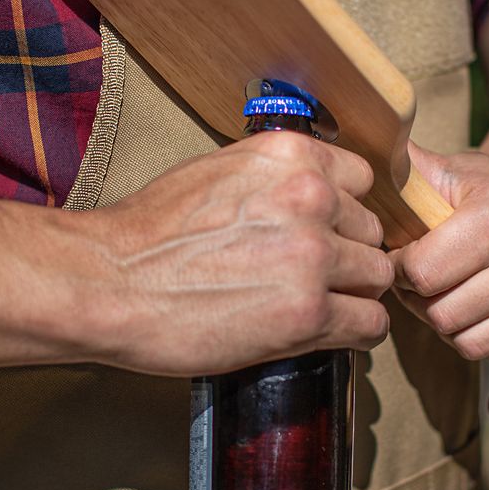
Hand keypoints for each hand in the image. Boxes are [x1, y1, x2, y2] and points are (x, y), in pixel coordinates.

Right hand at [78, 132, 393, 375]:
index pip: (363, 180)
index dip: (345, 213)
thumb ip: (276, 177)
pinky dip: (354, 332)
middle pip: (373, 233)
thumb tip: (314, 192)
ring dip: (354, 295)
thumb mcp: (219, 172)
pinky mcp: (309, 314)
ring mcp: (314, 256)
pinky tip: (322, 333)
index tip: (328, 234)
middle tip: (312, 278)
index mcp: (291, 156)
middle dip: (349, 256)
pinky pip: (372, 323)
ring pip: (379, 277)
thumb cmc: (150, 233)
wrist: (109, 284)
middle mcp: (311, 198)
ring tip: (314, 307)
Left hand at [390, 140, 488, 371]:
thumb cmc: (482, 187)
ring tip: (460, 294)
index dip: (402, 271)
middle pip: (446, 317)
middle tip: (431, 282)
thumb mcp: (437, 170)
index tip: (407, 258)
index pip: (423, 275)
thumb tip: (358, 160)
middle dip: (425, 303)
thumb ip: (394, 170)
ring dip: (457, 327)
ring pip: (477, 345)